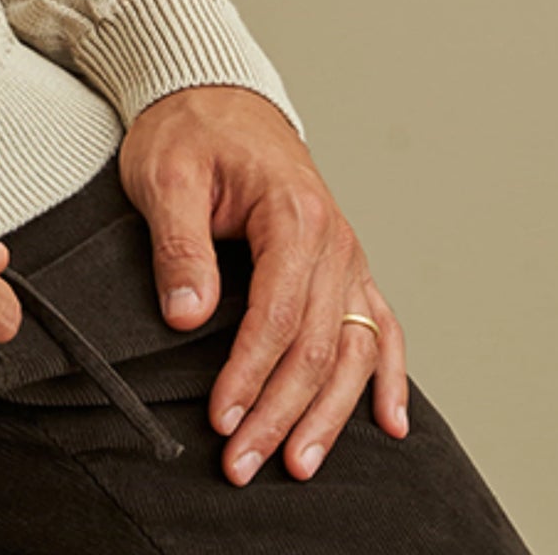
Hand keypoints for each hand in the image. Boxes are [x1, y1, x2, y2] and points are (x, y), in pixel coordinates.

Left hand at [116, 85, 408, 486]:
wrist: (214, 92)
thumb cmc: (188, 130)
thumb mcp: (166, 176)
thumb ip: (180, 246)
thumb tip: (189, 317)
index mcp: (294, 214)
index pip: (279, 315)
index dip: (250, 375)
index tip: (221, 420)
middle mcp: (334, 238)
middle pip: (318, 344)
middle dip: (281, 412)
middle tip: (243, 464)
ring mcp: (346, 254)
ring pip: (353, 349)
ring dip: (330, 413)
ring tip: (300, 464)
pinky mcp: (343, 264)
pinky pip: (380, 325)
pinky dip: (388, 376)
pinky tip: (391, 422)